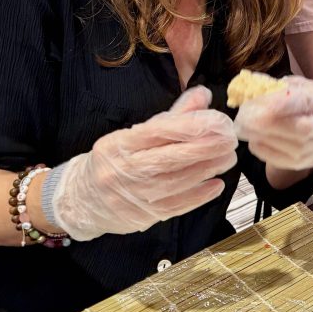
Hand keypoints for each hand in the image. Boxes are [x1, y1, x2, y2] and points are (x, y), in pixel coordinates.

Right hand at [53, 86, 238, 240]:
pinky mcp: (140, 216)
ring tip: (228, 159)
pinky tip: (215, 185)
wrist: (82, 198)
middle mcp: (122, 169)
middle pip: (169, 158)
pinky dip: (198, 196)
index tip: (218, 121)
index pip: (158, 131)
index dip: (191, 125)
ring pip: (174, 182)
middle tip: (229, 140)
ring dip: (206, 170)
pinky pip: (174, 206)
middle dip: (205, 148)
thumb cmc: (116, 160)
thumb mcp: (137, 133)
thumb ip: (173, 115)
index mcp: (120, 143)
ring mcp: (131, 195)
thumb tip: (203, 95)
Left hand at [235, 76, 312, 170]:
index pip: (304, 102)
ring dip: (259, 135)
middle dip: (266, 123)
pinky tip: (254, 137)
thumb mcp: (298, 86)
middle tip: (243, 116)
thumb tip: (251, 87)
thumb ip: (278, 86)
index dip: (281, 103)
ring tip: (243, 125)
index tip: (258, 100)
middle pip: (296, 129)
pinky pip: (276, 158)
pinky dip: (260, 147)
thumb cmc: (306, 102)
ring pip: (284, 145)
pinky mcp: (302, 163)